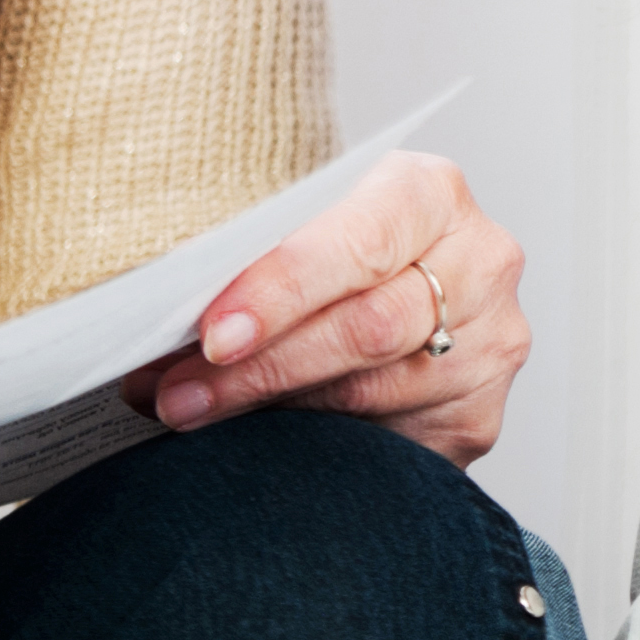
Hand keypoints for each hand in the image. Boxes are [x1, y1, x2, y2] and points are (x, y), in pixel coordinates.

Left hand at [136, 151, 525, 463]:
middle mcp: (480, 262)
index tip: (212, 332)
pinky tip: (258, 441)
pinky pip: (386, 446)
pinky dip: (312, 447)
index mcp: (430, 192)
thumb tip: (148, 313)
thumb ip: (248, 253)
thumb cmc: (332, 244)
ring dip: (270, 412)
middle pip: (367, 327)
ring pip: (371, 395)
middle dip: (260, 368)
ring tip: (190, 413)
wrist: (400, 278)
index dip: (281, 290)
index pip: (357, 243)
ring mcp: (491, 345)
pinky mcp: (477, 418)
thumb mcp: (300, 218)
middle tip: (177, 394)